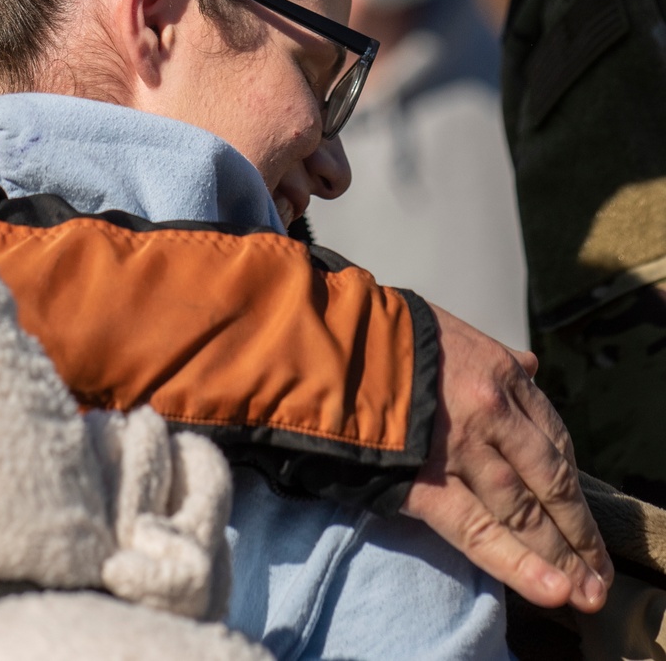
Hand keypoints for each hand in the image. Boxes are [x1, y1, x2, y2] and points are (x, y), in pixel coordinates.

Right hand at [402, 305, 612, 612]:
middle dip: (578, 532)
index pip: (554, 437)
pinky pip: (479, 531)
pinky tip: (548, 588)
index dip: (571, 482)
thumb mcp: (452, 332)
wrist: (327, 344)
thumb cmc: (386, 336)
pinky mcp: (426, 482)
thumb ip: (495, 357)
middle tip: (597, 570)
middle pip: (550, 481)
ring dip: (560, 556)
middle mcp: (492, 413)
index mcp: (500, 374)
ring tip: (583, 591)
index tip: (579, 512)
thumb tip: (530, 368)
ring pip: (523, 512)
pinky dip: (517, 563)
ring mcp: (461, 450)